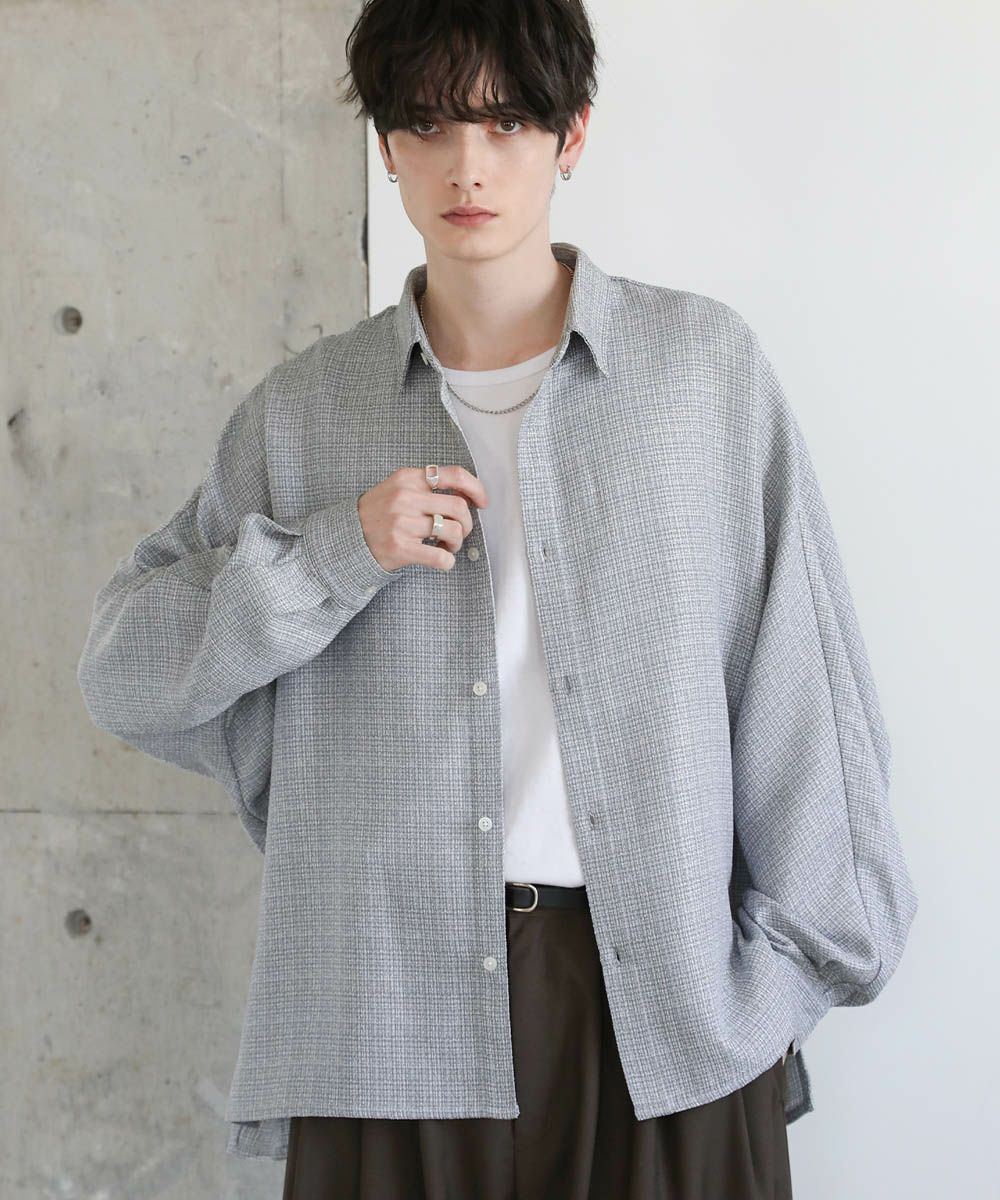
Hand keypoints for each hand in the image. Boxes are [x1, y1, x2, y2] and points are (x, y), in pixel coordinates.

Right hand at [358, 465, 488, 572]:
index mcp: (409, 478)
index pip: (454, 475)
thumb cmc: (378, 513)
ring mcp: (403, 523)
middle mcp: (406, 497)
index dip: (476, 488)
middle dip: (467, 523)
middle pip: (459, 507)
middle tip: (459, 532)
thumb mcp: (398, 487)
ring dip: (457, 542)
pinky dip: (447, 561)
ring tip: (446, 545)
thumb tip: (466, 495)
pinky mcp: (402, 548)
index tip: (482, 502)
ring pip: (453, 531)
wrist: (348, 537)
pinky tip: (441, 559)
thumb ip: (426, 486)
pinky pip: (440, 557)